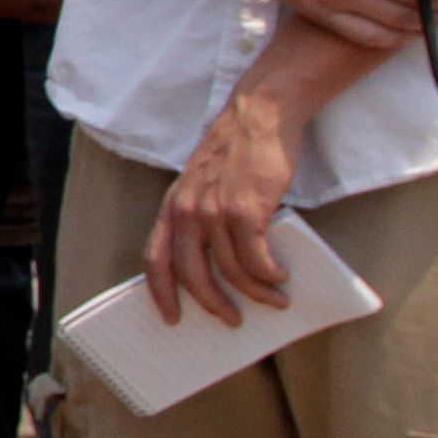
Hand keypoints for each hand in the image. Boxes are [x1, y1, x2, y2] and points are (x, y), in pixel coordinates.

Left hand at [148, 85, 299, 326]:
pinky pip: (256, 257)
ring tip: (276, 300)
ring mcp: (215, 210)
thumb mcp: (203, 185)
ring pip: (231, 270)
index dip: (160, 293)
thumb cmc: (237, 154)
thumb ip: (202, 219)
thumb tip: (219, 266)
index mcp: (173, 207)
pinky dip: (270, 274)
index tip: (170, 318)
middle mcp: (187, 211)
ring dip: (256, 293)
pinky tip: (282, 276)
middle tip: (232, 321)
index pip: (155, 259)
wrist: (259, 116)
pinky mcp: (246, 208)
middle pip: (191, 274)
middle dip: (212, 304)